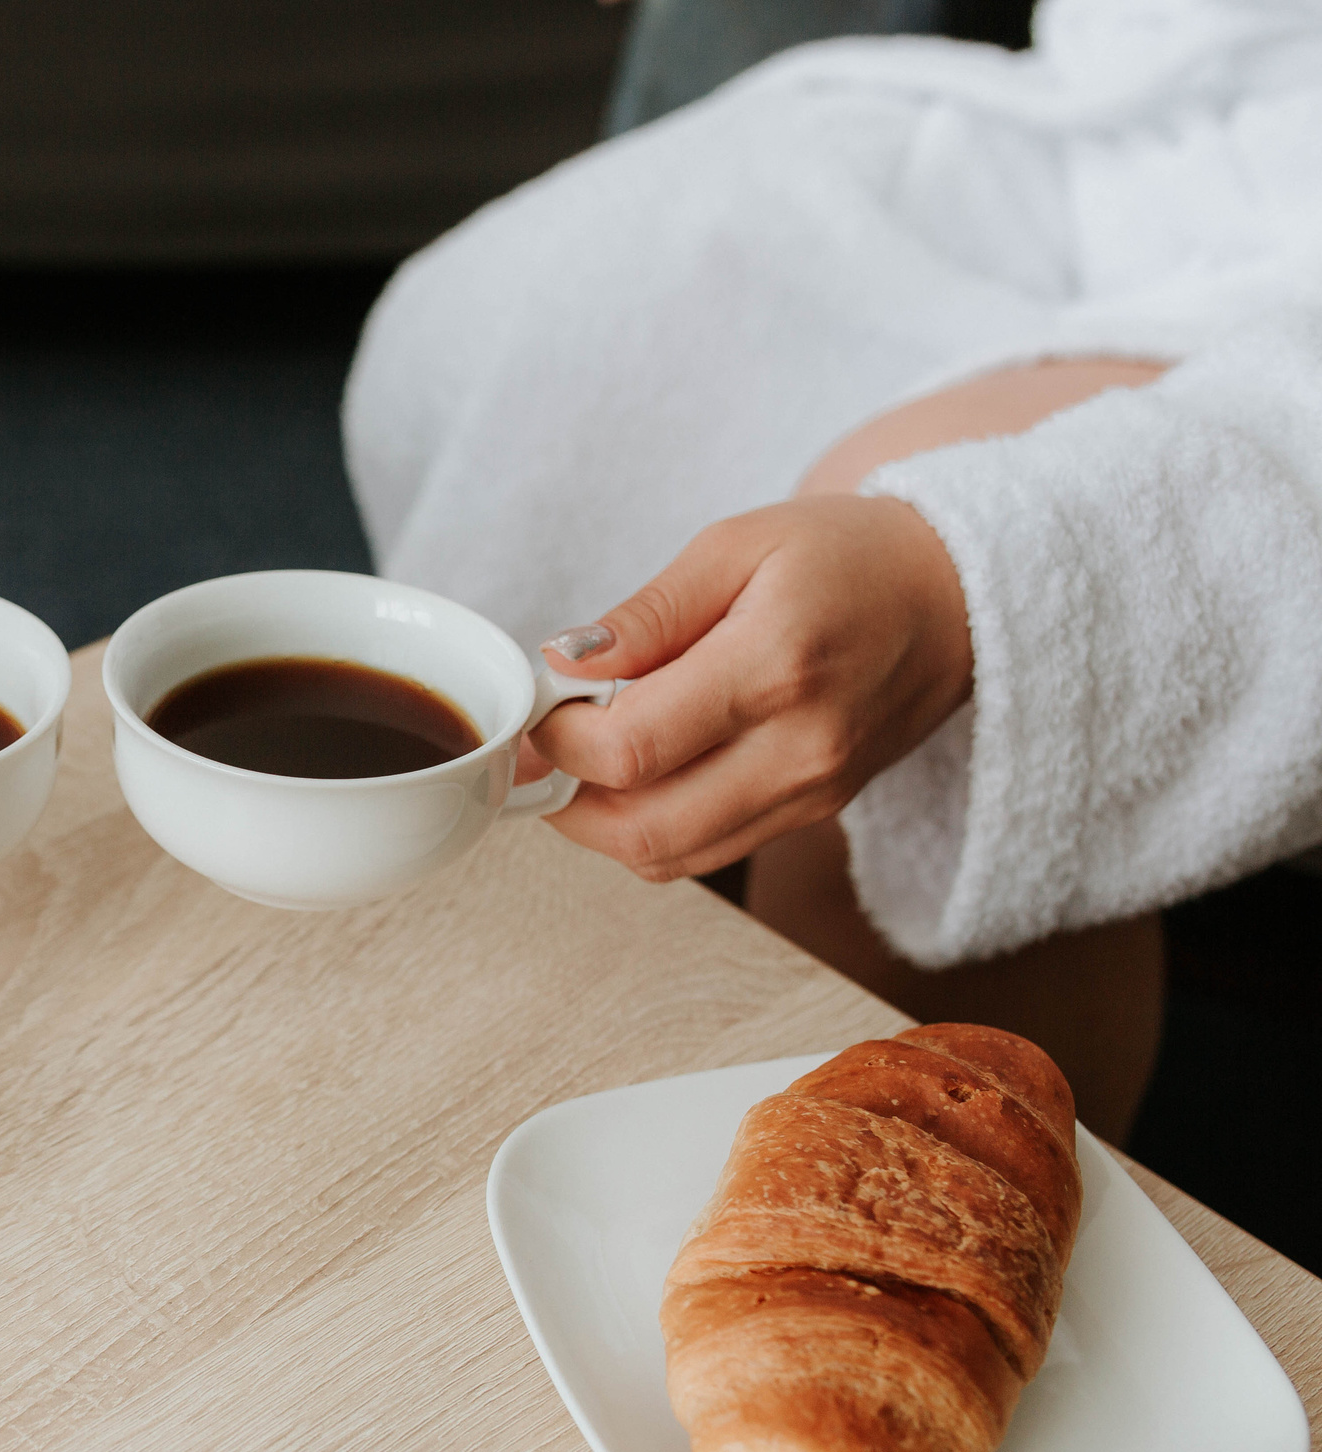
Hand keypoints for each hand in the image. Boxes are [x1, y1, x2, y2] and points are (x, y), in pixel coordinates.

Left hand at [520, 494, 972, 880]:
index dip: (560, 738)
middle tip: (543, 746)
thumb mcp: (737, 547)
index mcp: (774, 668)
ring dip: (599, 823)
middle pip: (642, 827)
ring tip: (583, 760)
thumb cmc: (846, 558)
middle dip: (564, 797)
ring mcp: (809, 795)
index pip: (633, 747)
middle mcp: (797, 750)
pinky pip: (704, 852)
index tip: (541, 703)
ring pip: (666, 855)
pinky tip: (634, 776)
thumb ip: (646, 614)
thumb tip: (562, 663)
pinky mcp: (811, 816)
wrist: (959, 599)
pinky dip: (647, 829)